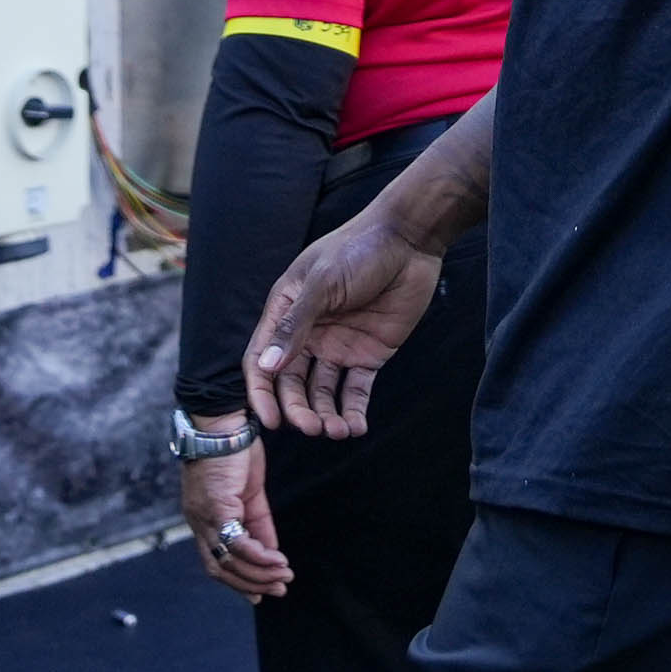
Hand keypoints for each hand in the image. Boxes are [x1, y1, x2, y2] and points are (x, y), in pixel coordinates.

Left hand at [180, 436, 291, 602]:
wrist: (224, 422)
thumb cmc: (234, 452)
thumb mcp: (249, 494)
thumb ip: (258, 524)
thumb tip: (272, 553)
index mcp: (203, 519)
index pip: (215, 563)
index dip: (239, 582)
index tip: (262, 593)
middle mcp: (198, 522)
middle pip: (218, 569)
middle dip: (250, 584)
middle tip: (278, 589)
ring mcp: (204, 516)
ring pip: (228, 561)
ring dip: (259, 574)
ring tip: (284, 575)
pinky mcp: (216, 506)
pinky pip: (237, 541)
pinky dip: (259, 556)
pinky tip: (277, 559)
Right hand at [245, 210, 446, 439]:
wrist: (409, 240)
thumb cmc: (357, 250)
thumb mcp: (322, 283)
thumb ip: (294, 325)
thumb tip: (266, 366)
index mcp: (286, 311)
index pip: (262, 359)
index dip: (261, 393)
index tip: (270, 422)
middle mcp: (308, 333)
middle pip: (291, 383)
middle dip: (298, 410)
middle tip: (312, 429)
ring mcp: (338, 345)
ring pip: (322, 392)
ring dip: (325, 415)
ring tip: (337, 432)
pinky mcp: (369, 353)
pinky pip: (356, 390)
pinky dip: (353, 411)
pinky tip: (356, 427)